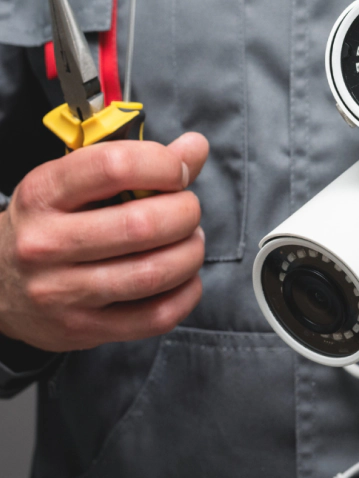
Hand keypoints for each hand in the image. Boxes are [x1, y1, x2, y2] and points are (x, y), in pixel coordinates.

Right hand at [0, 132, 208, 351]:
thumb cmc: (51, 223)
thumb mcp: (74, 182)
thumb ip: (138, 162)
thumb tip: (195, 146)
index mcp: (43, 193)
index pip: (114, 166)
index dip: (163, 165)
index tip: (177, 173)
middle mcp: (45, 243)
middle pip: (142, 224)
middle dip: (185, 212)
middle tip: (187, 210)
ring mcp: (60, 293)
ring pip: (154, 272)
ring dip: (190, 253)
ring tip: (189, 242)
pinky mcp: (82, 330)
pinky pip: (156, 317)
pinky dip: (186, 293)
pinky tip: (184, 277)